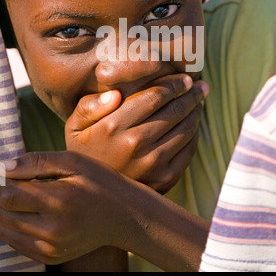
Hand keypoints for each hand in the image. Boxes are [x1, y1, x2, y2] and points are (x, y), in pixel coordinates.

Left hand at [0, 152, 135, 264]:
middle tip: (15, 183)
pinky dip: (13, 227)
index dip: (1, 183)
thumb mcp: (75, 162)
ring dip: (4, 212)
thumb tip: (4, 167)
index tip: (4, 173)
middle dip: (1, 197)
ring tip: (23, 196)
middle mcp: (52, 229)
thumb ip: (39, 162)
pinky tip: (28, 212)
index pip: (8, 195)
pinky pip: (16, 243)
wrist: (125, 215)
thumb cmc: (100, 182)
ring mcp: (51, 248)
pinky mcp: (50, 258)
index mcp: (59, 200)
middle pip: (2, 215)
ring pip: (5, 231)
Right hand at [65, 74, 208, 192]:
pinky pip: (188, 149)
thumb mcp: (74, 127)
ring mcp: (152, 164)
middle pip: (174, 110)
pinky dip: (195, 133)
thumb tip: (114, 94)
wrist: (93, 198)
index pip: (153, 97)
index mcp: (113, 127)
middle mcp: (135, 145)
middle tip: (200, 86)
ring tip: (200, 100)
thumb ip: (88, 106)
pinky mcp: (165, 179)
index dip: (173, 84)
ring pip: (185, 128)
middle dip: (191, 94)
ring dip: (196, 111)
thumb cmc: (86, 153)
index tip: (185, 78)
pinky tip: (194, 122)